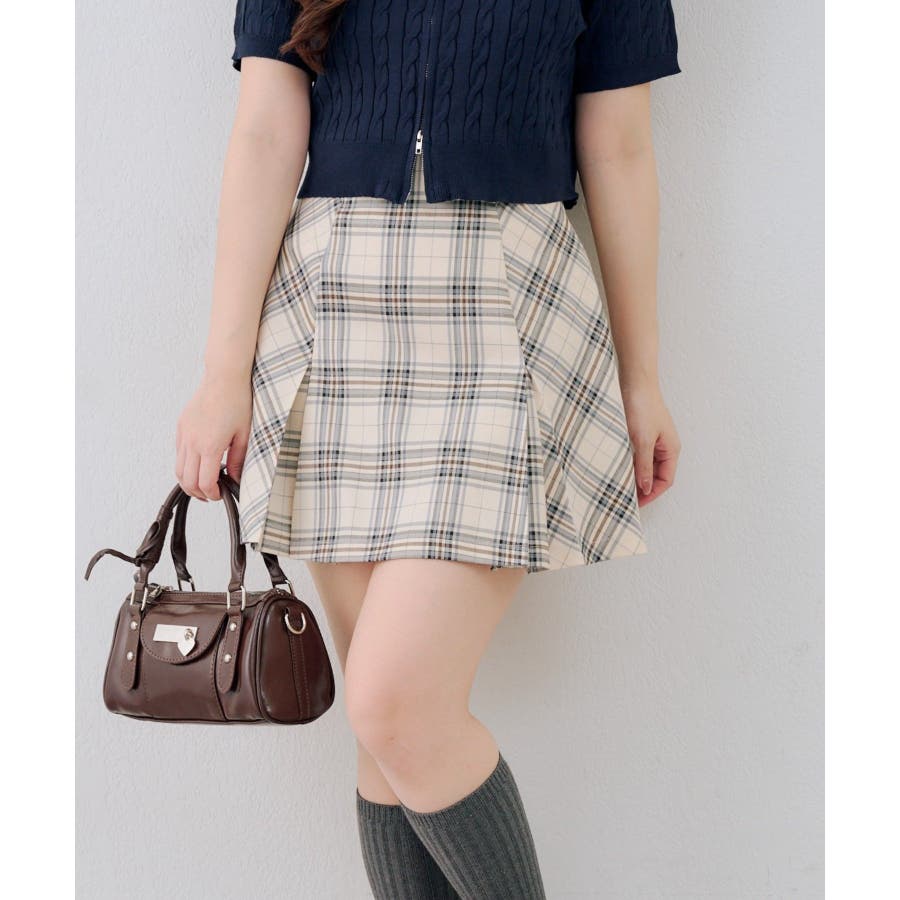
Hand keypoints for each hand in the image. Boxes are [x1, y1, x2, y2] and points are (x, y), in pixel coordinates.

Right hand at [175, 370, 250, 500]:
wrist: (224, 378)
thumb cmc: (237, 401)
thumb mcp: (244, 435)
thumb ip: (238, 460)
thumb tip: (235, 478)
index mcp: (209, 445)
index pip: (204, 482)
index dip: (212, 493)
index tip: (219, 494)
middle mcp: (192, 441)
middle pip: (186, 480)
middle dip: (198, 492)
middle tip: (211, 494)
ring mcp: (184, 434)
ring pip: (178, 469)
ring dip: (188, 481)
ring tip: (203, 484)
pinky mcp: (181, 427)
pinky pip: (178, 453)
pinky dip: (186, 465)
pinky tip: (199, 463)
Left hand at [620, 382, 680, 506]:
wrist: (634, 381)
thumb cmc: (642, 406)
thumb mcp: (642, 440)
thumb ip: (644, 466)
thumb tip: (646, 488)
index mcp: (671, 449)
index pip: (666, 481)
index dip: (652, 494)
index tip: (635, 503)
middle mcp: (665, 447)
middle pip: (656, 476)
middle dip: (643, 488)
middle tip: (625, 498)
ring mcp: (653, 440)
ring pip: (645, 467)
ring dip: (635, 477)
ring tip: (619, 486)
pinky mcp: (641, 434)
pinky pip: (638, 456)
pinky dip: (630, 465)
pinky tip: (618, 469)